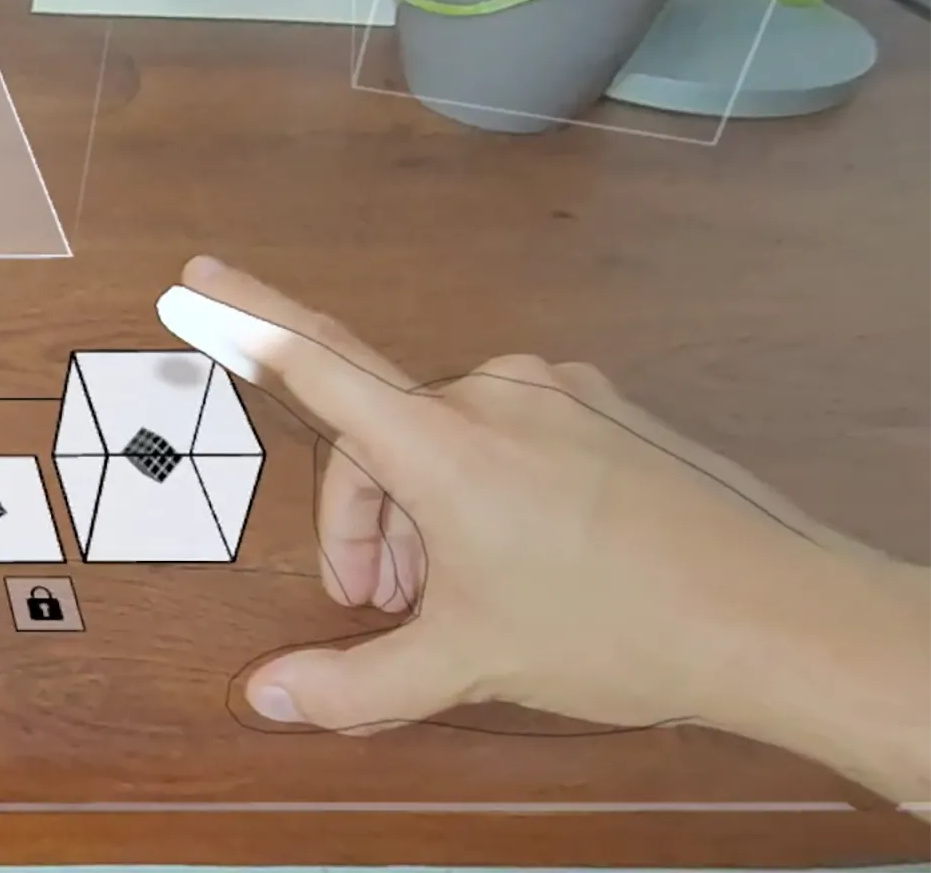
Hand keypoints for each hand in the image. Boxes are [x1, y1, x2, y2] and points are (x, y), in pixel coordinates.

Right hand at [185, 257, 887, 738]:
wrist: (778, 618)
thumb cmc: (623, 628)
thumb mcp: (468, 663)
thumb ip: (356, 677)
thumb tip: (268, 697)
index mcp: (442, 444)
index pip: (315, 363)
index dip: (244, 318)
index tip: (194, 275)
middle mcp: (494, 395)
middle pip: (379, 440)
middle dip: (365, 523)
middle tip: (380, 605)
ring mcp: (557, 394)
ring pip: (446, 441)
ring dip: (426, 513)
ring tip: (458, 598)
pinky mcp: (605, 408)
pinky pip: (510, 435)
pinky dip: (487, 491)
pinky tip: (523, 562)